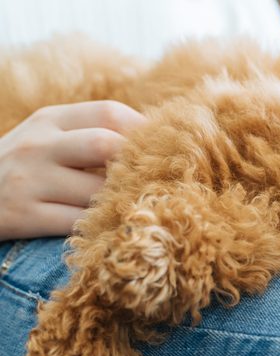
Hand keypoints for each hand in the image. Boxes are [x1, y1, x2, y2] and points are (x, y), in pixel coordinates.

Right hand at [0, 101, 145, 239]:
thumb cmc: (22, 169)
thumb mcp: (46, 139)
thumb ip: (89, 135)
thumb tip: (153, 143)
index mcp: (50, 120)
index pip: (110, 112)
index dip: (145, 130)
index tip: (165, 150)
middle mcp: (39, 145)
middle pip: (106, 144)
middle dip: (137, 165)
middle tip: (156, 181)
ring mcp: (29, 180)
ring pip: (97, 190)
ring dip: (124, 201)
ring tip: (140, 207)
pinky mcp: (23, 216)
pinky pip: (78, 223)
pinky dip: (102, 226)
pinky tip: (112, 228)